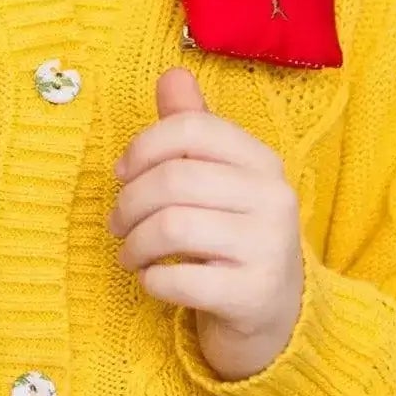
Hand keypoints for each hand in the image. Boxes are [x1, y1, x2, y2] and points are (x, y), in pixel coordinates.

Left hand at [106, 0, 304, 380]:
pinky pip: (182, 280)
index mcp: (261, 160)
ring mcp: (267, 248)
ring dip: (135, 243)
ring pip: (172, 227)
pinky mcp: (253, 296)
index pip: (192, 130)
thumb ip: (193, 129)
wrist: (277, 319)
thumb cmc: (235, 236)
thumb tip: (171, 75)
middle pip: (174, 180)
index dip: (144, 147)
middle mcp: (272, 198)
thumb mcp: (220, 179)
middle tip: (117, 223)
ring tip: (129, 253)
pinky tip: (152, 281)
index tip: (121, 173)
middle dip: (130, 203)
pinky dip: (152, 280)